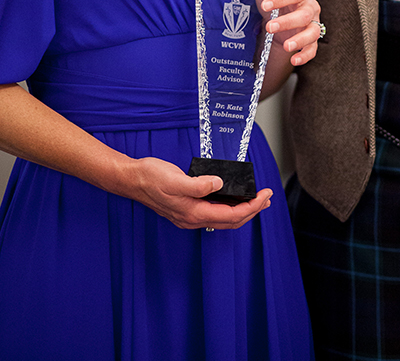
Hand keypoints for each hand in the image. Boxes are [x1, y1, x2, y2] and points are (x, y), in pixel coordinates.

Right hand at [127, 156, 272, 229]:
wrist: (132, 179)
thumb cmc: (151, 178)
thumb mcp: (176, 178)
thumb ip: (199, 184)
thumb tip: (219, 184)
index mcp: (194, 213)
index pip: (231, 215)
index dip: (252, 207)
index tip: (265, 195)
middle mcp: (193, 218)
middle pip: (230, 221)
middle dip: (252, 210)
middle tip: (267, 198)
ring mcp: (189, 215)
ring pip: (223, 218)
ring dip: (242, 210)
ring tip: (255, 199)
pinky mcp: (186, 208)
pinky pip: (214, 213)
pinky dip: (228, 207)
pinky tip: (231, 198)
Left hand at [257, 0, 322, 67]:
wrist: (275, 16)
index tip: (265, 5)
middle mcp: (311, 6)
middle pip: (304, 14)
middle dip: (287, 22)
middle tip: (270, 26)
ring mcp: (313, 24)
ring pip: (313, 32)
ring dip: (301, 39)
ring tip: (287, 45)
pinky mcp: (311, 40)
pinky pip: (313, 49)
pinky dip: (305, 55)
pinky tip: (294, 59)